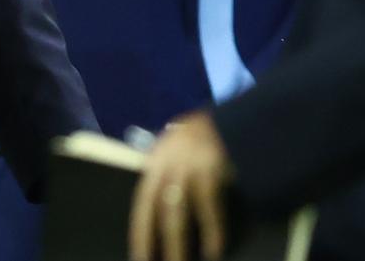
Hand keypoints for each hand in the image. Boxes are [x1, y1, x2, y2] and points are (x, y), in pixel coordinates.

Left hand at [130, 110, 233, 260]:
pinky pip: (209, 206)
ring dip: (178, 242)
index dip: (140, 231)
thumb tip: (158, 213)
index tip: (139, 256)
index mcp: (155, 164)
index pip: (142, 203)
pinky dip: (212, 230)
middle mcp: (166, 166)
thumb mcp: (173, 152)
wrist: (225, 118)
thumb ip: (164, 177)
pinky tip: (215, 249)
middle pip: (157, 211)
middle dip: (157, 242)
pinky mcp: (211, 169)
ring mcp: (188, 168)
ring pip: (177, 212)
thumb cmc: (198, 139)